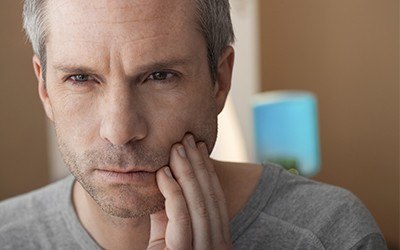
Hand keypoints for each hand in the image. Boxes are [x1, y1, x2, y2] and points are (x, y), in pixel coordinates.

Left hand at [147, 134, 231, 249]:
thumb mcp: (166, 233)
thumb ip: (170, 211)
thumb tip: (166, 177)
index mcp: (219, 240)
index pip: (217, 198)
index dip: (208, 170)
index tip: (200, 146)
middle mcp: (219, 247)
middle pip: (210, 197)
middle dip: (198, 164)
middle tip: (188, 138)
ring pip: (198, 203)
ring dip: (187, 171)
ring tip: (177, 148)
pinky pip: (181, 216)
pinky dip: (173, 191)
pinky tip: (163, 173)